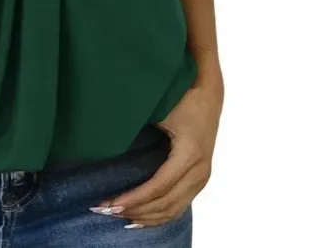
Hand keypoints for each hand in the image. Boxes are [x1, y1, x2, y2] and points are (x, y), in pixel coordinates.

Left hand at [91, 80, 222, 228]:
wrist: (208, 94)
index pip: (158, 186)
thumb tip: (105, 138)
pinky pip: (179, 206)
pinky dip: (160, 215)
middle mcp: (199, 171)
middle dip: (135, 210)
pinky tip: (140, 218)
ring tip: (118, 216)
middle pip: (165, 203)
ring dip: (146, 216)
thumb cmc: (181, 97)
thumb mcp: (160, 110)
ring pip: (173, 209)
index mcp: (189, 154)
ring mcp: (202, 178)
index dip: (135, 198)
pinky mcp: (199, 179)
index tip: (111, 203)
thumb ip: (137, 125)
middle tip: (105, 210)